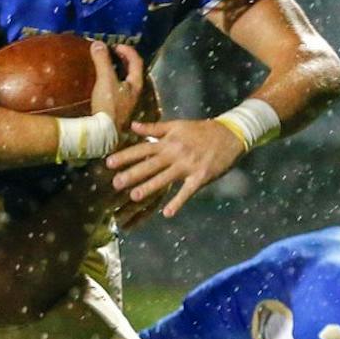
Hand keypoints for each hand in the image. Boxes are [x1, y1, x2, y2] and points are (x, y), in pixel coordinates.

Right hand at [85, 41, 144, 129]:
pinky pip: (116, 88)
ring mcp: (126, 101)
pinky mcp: (117, 108)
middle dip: (123, 59)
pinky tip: (101, 82)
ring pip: (124, 80)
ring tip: (105, 64)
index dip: (127, 50)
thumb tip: (98, 43)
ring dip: (116, 70)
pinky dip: (110, 80)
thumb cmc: (109, 106)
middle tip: (111, 52)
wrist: (104, 132)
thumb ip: (103, 61)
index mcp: (136, 84)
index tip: (115, 45)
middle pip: (132, 71)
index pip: (136, 61)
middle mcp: (134, 92)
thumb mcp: (106, 80)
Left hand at [105, 117, 243, 217]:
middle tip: (115, 183)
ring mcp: (188, 165)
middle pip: (150, 164)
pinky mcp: (201, 176)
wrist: (231, 134)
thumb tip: (133, 126)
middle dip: (132, 173)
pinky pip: (187, 191)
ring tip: (134, 196)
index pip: (142, 149)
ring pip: (166, 178)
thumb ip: (154, 128)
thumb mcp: (177, 125)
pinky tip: (167, 213)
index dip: (125, 156)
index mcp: (168, 141)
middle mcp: (175, 153)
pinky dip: (178, 201)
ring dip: (150, 187)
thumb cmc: (202, 130)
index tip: (108, 163)